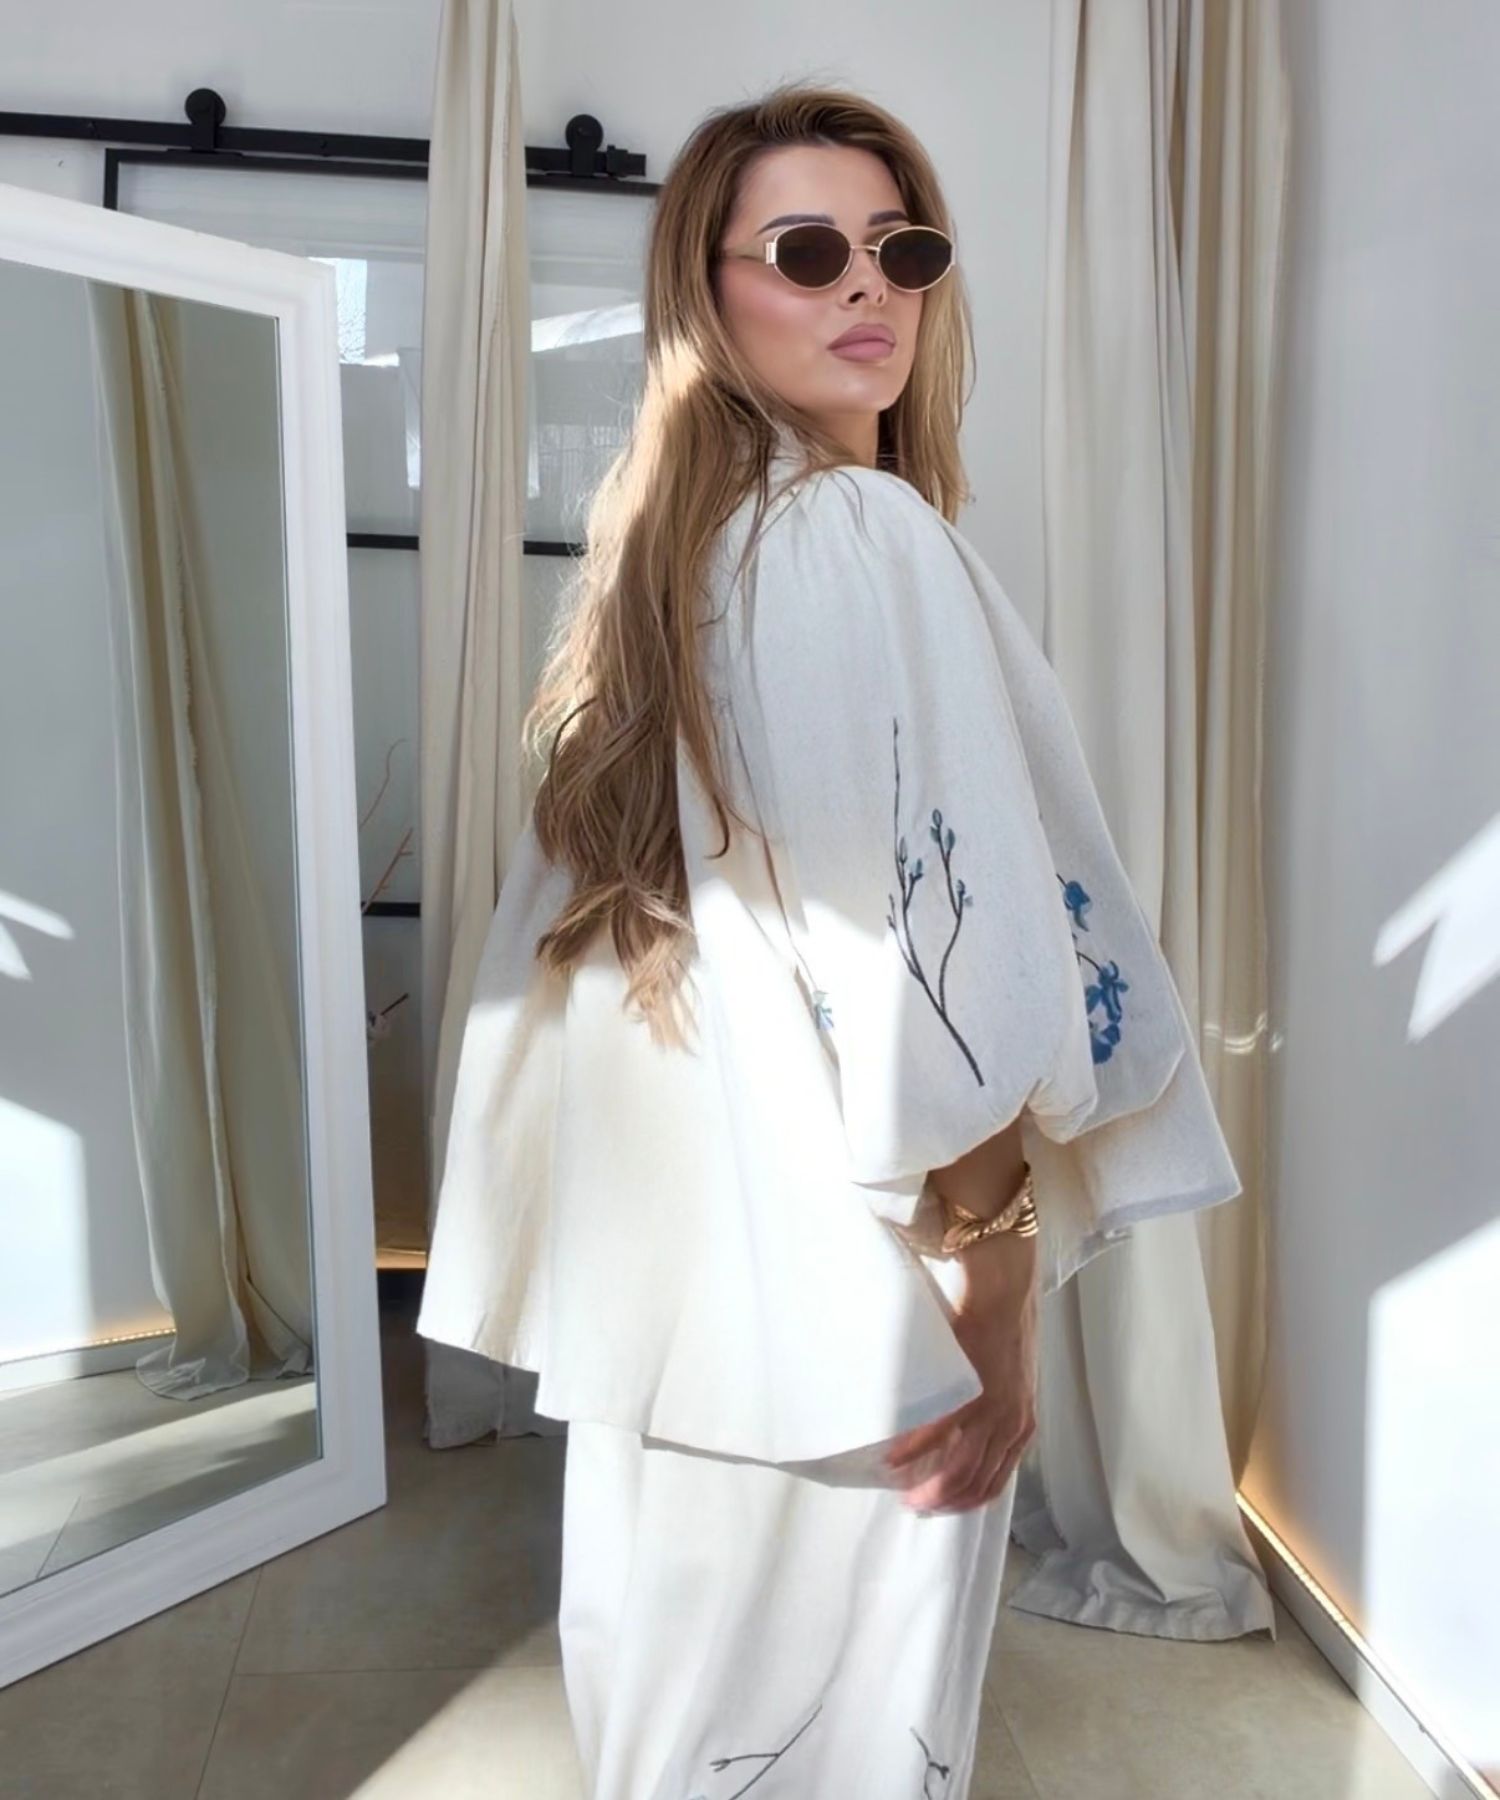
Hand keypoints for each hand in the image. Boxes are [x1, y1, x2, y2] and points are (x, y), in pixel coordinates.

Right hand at [883, 1233, 1038, 1513]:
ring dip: (927, 1485)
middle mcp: (1011, 1424)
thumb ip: (997, 1410)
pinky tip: (894, 1459)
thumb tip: (969, 1432)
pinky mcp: (968, 1391)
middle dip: (943, 1500)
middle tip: (914, 1505)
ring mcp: (991, 1410)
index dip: (966, 1501)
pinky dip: (911, 1450)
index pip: (995, 1482)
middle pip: (974, 1482)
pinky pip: (935, 1432)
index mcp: (1022, 1425)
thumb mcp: (1012, 1382)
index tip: (939, 1507)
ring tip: (903, 1492)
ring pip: (957, 1467)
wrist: (1005, 1290)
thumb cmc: (1004, 1328)